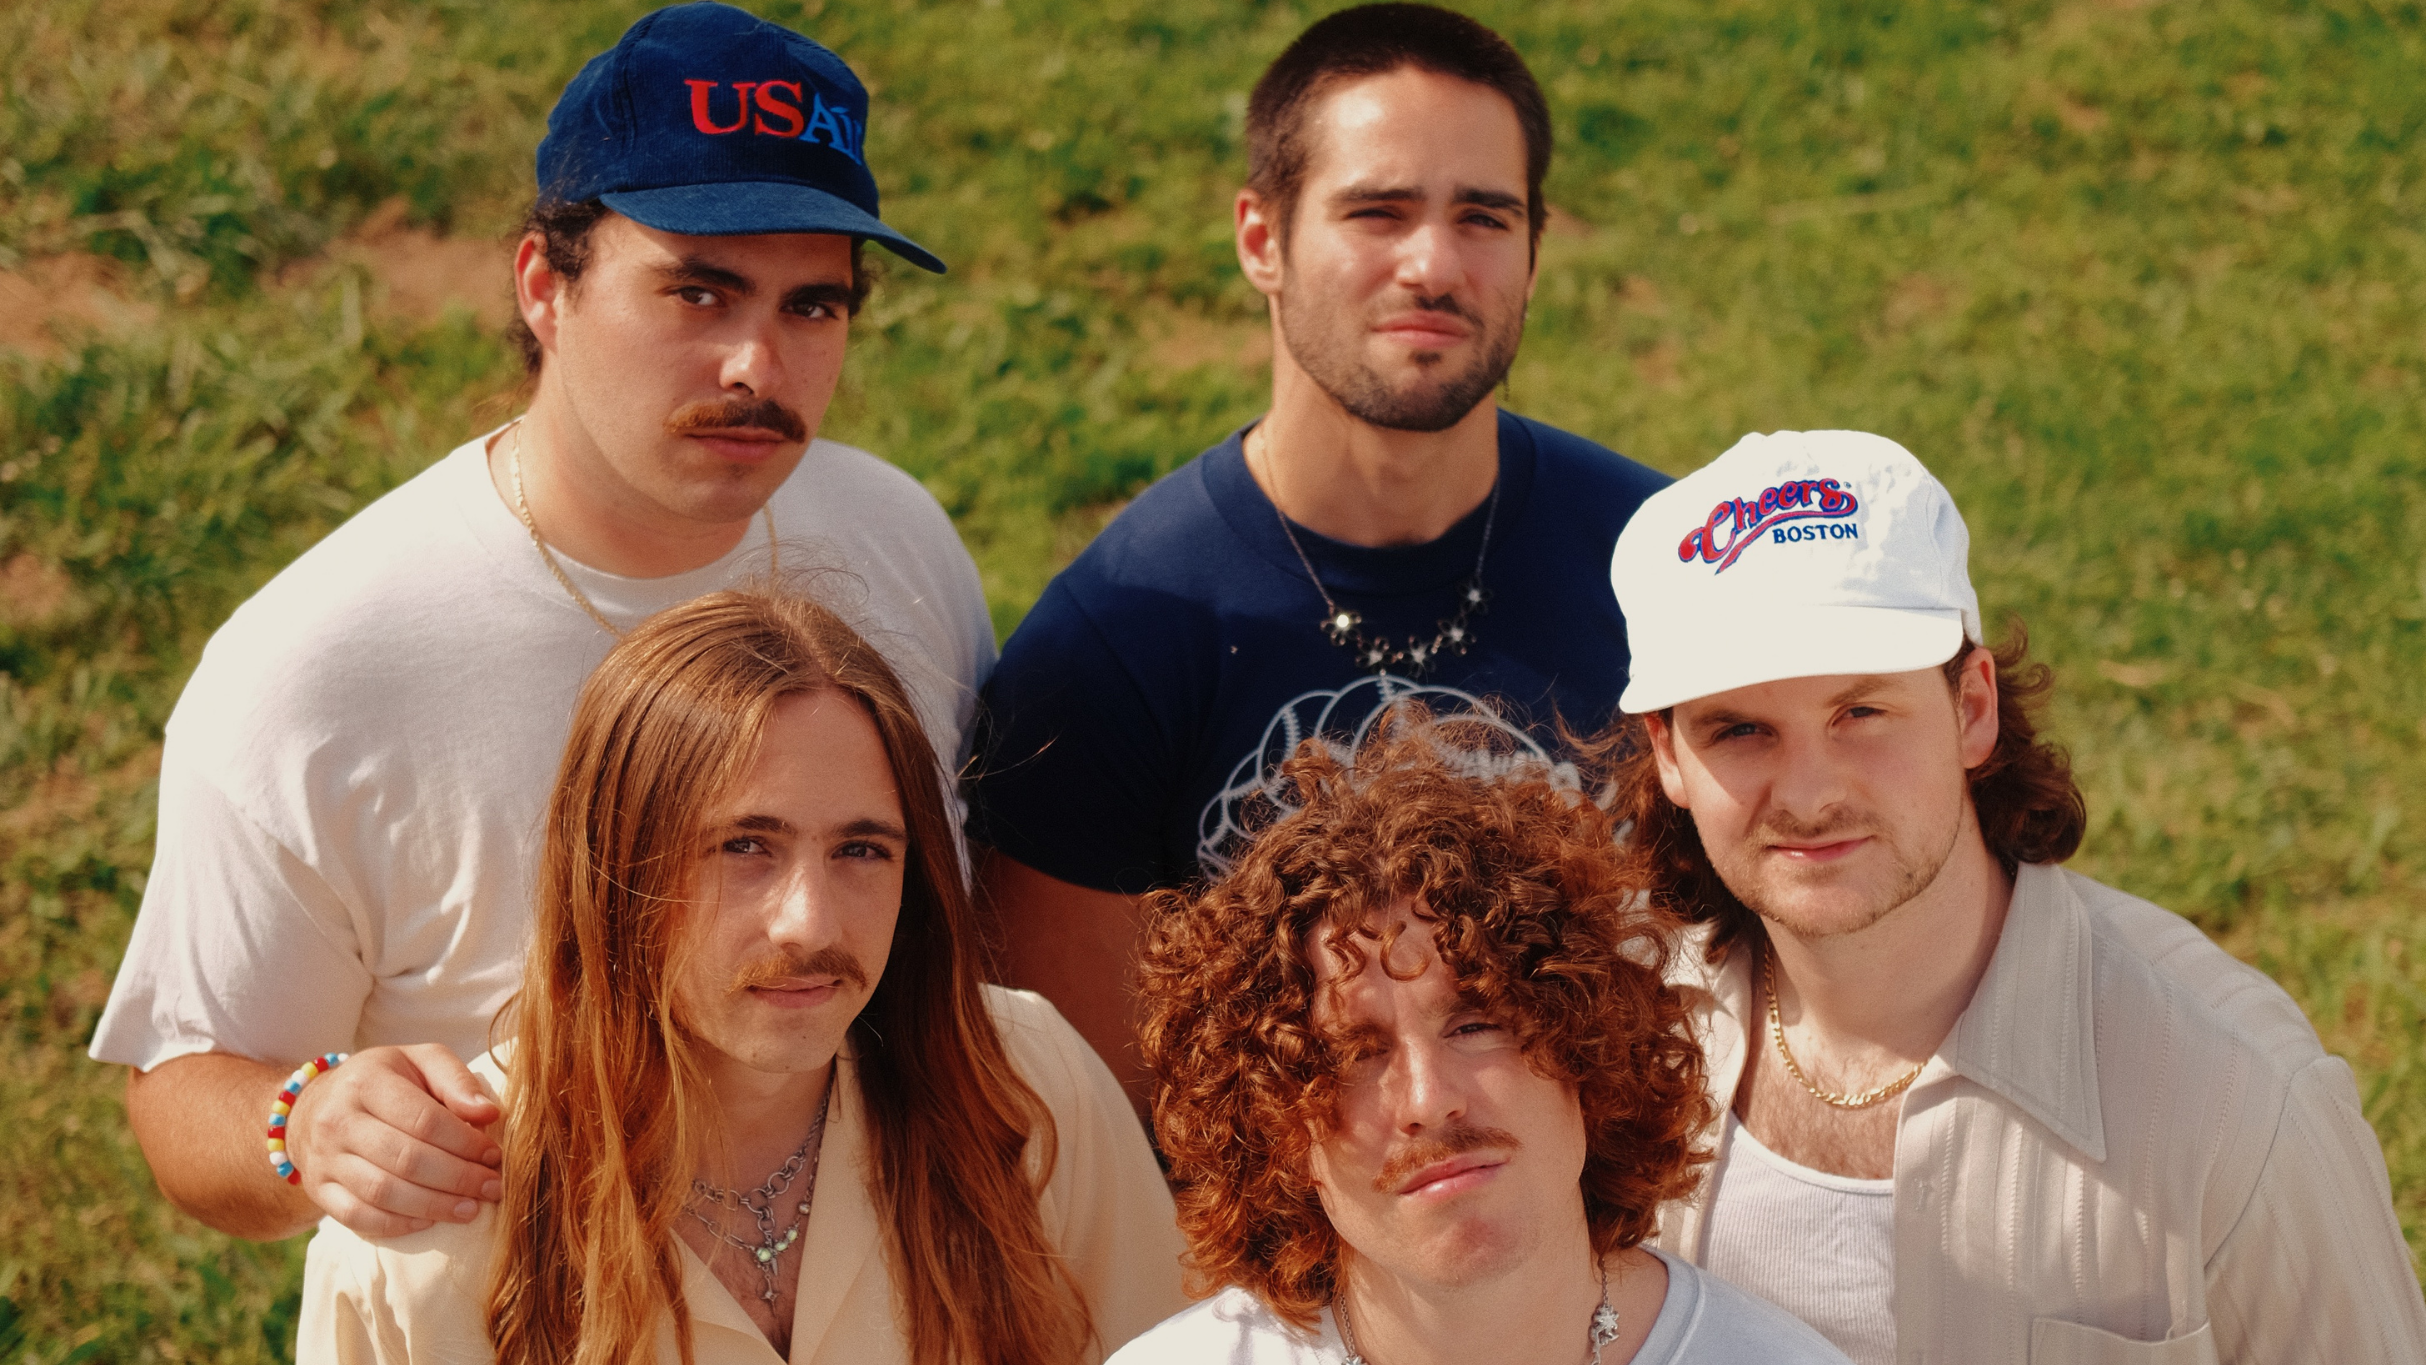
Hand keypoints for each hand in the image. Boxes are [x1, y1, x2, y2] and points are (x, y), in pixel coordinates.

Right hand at [282, 1044, 503, 1237]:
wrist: (316, 1105)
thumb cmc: (384, 1081)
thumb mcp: (420, 1061)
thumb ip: (456, 1080)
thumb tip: (489, 1113)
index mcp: (366, 1082)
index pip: (424, 1120)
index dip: (465, 1142)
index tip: (494, 1155)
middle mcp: (338, 1121)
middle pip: (406, 1160)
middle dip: (458, 1178)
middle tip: (492, 1187)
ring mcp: (324, 1159)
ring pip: (383, 1192)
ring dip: (434, 1206)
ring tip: (470, 1209)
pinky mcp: (318, 1190)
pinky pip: (358, 1216)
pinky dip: (397, 1224)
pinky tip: (429, 1222)